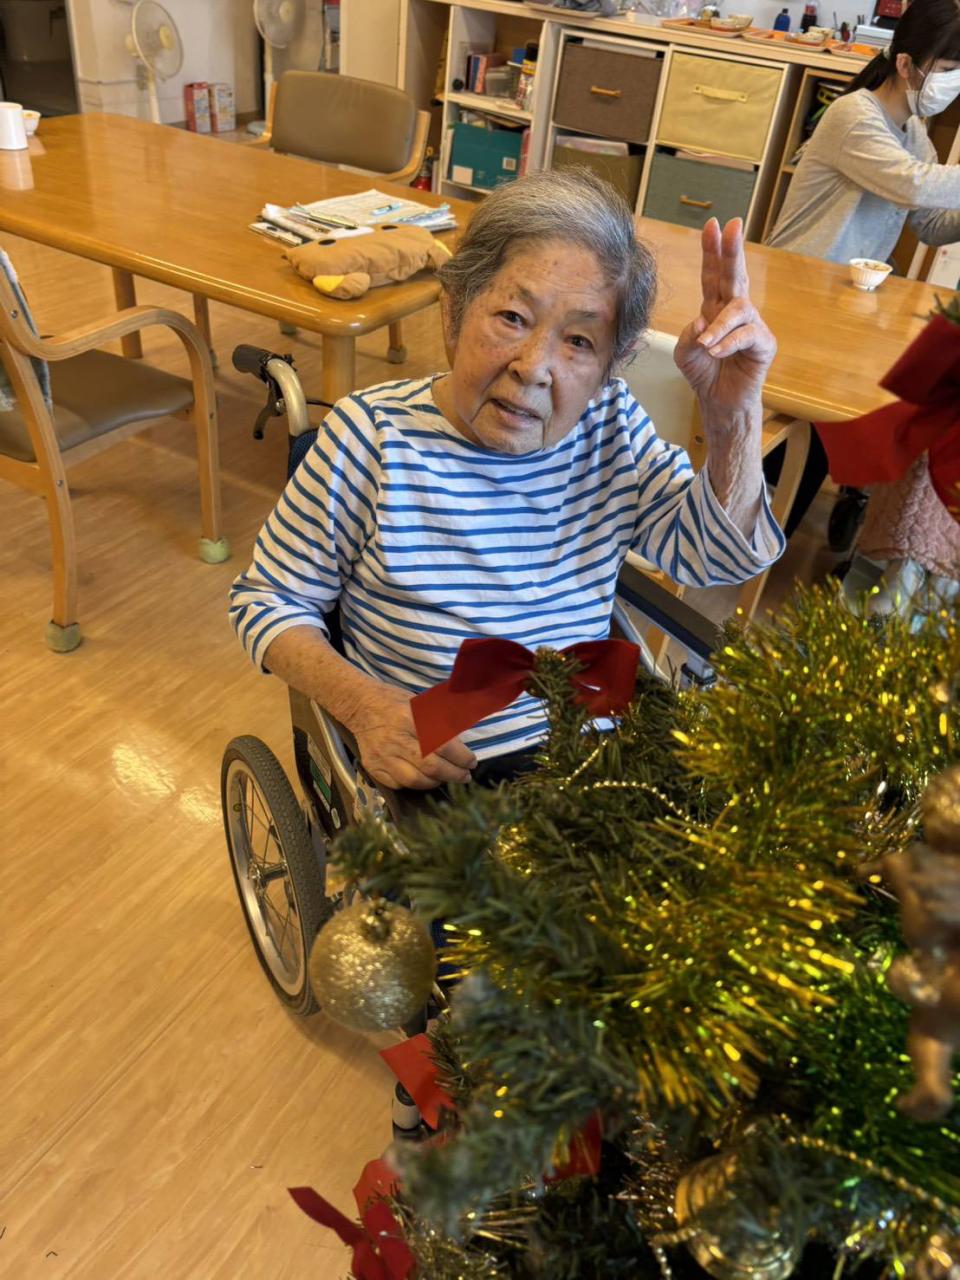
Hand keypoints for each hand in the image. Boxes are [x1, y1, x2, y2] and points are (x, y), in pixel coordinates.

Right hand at [349, 680, 476, 790]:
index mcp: (409, 719)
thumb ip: (441, 720)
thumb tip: (464, 740)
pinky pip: (398, 784)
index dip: (461, 757)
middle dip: (454, 774)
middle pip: (430, 766)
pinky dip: (415, 785)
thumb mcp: (420, 702)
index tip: (472, 762)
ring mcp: (382, 755)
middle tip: (465, 776)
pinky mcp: (372, 766)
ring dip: (436, 782)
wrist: (359, 706)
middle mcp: (395, 739)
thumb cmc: (395, 701)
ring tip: (446, 778)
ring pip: (414, 780)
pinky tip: (424, 778)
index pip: (442, 744)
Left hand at [674, 218, 775, 413]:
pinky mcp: (763, 344)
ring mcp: (752, 325)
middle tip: (732, 226)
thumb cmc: (705, 373)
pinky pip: (747, 335)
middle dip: (732, 251)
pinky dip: (728, 343)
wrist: (720, 402)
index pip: (713, 275)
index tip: (712, 225)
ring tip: (706, 344)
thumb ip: (689, 334)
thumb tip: (703, 321)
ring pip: (739, 308)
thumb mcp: (686, 353)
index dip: (712, 251)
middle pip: (735, 276)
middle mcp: (735, 312)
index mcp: (714, 308)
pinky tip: (715, 352)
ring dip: (720, 325)